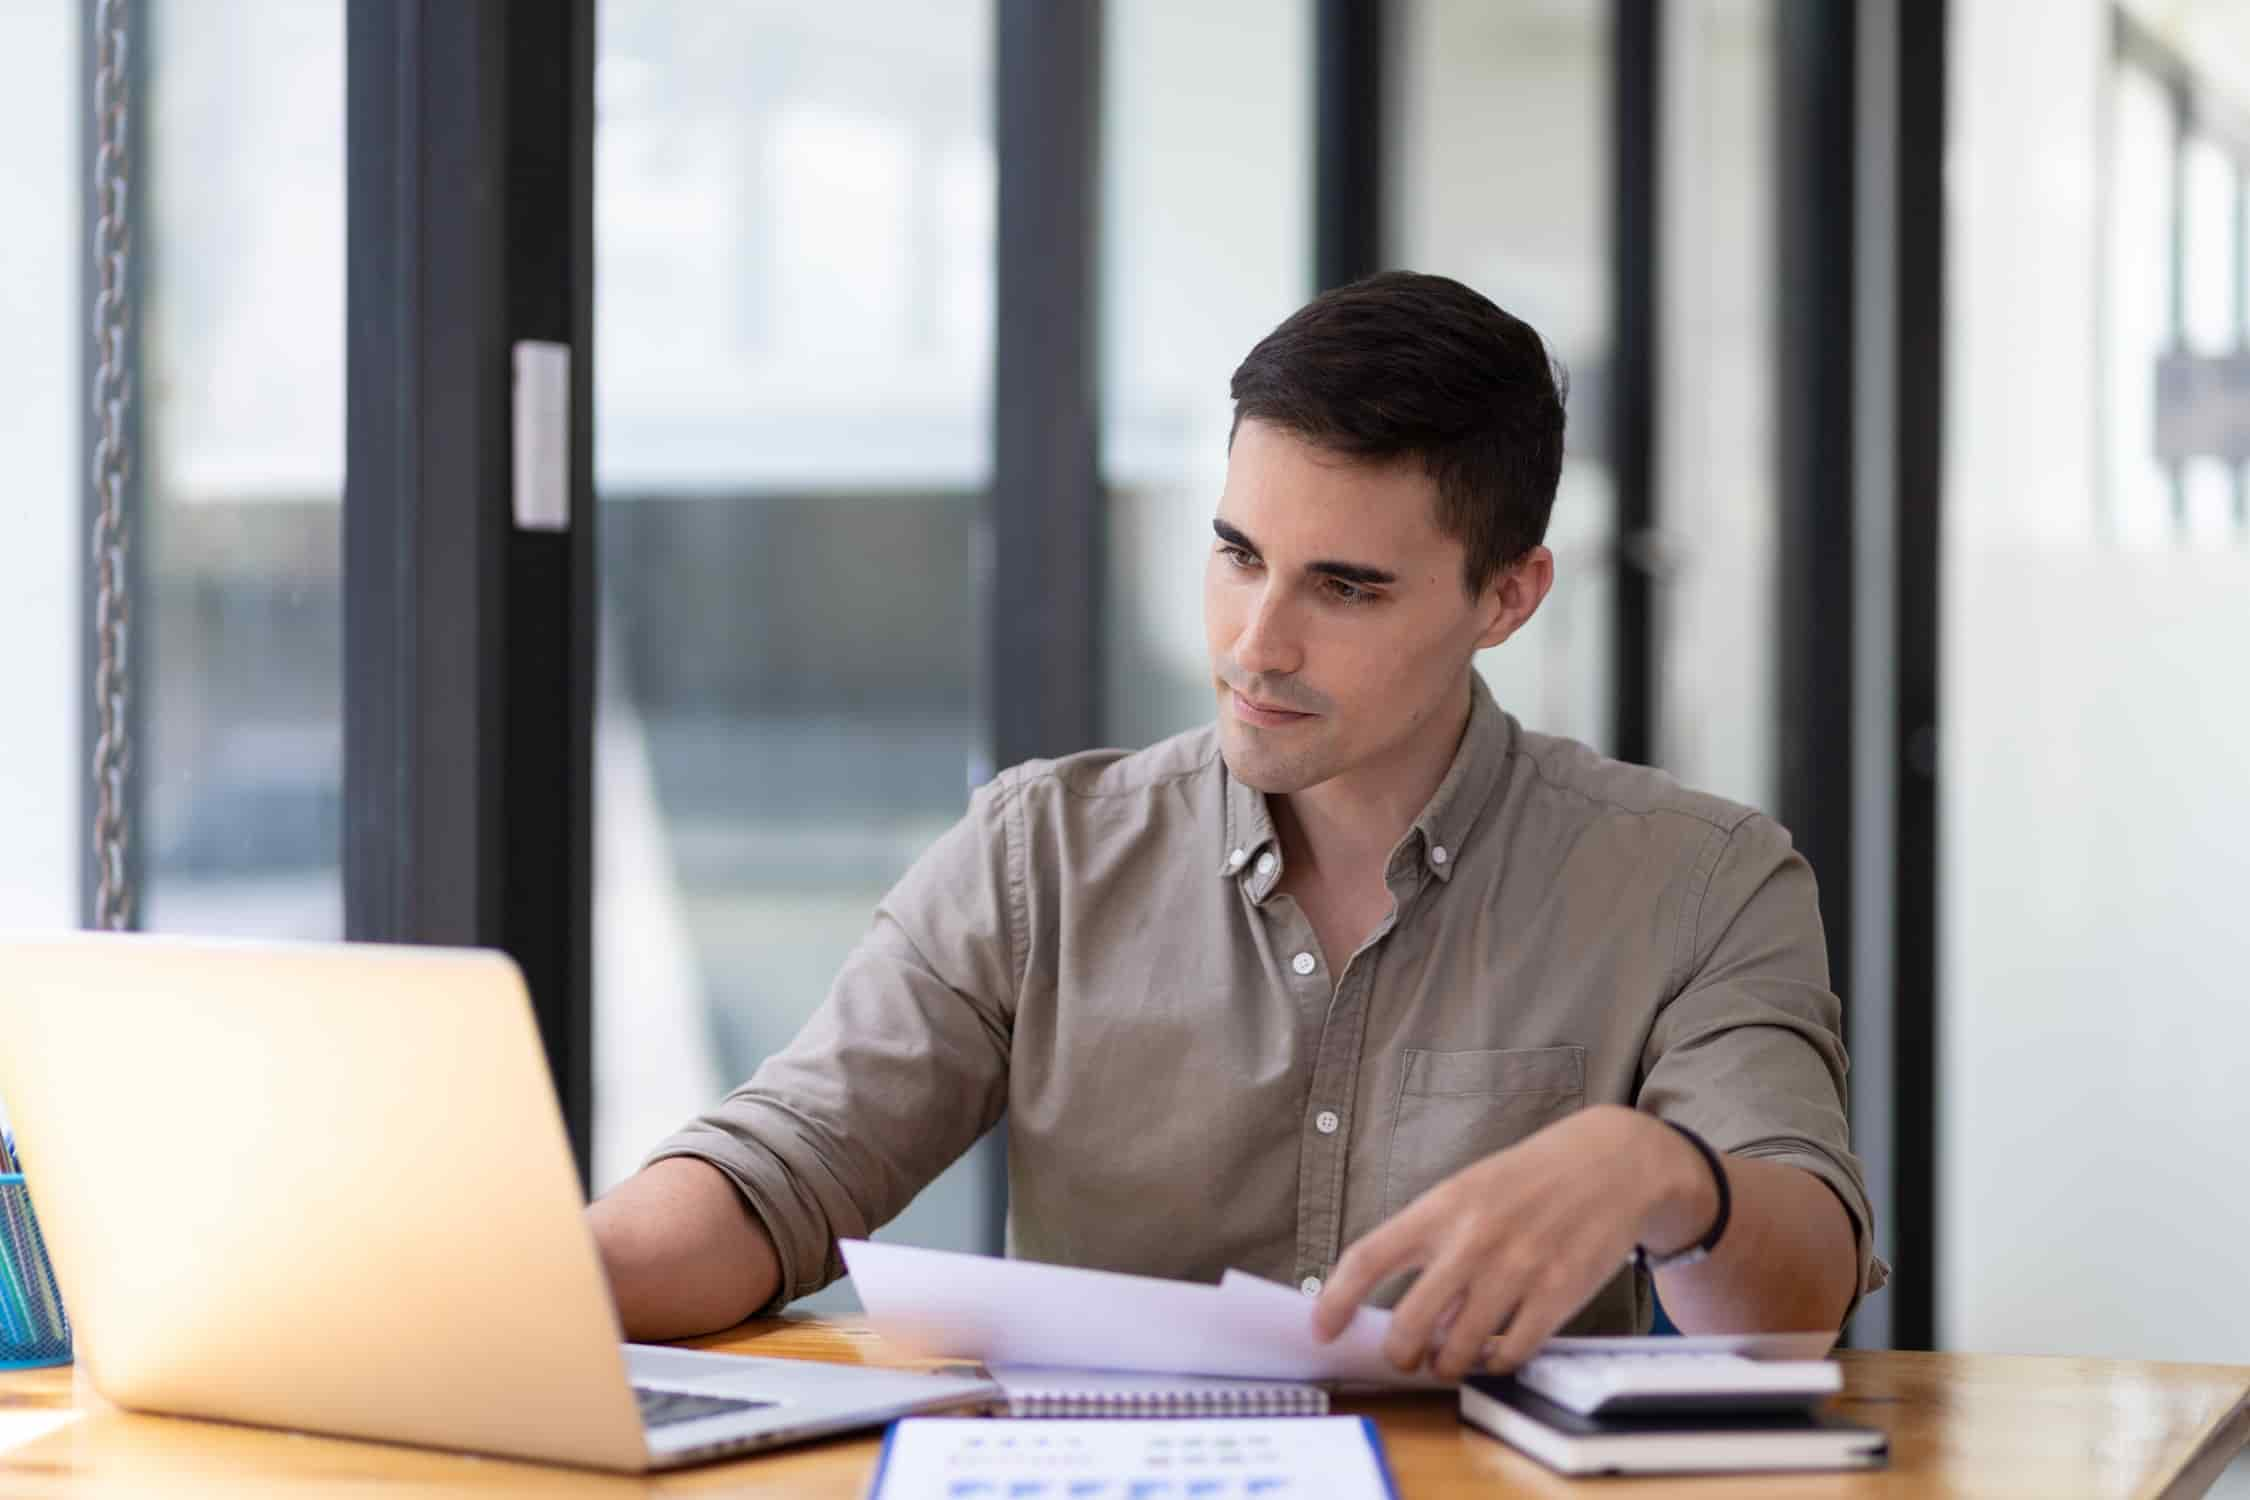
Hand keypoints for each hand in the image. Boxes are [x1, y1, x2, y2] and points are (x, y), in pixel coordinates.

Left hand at [1310, 1105, 1713, 1378]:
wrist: (1611, 1164)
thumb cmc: (1529, 1181)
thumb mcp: (1469, 1190)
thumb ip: (1432, 1241)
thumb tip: (1396, 1306)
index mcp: (1441, 1207)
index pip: (1368, 1257)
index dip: (1335, 1300)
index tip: (1321, 1329)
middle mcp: (1474, 1239)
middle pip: (1410, 1322)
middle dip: (1398, 1355)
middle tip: (1403, 1359)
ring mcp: (1517, 1269)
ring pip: (1459, 1349)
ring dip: (1447, 1365)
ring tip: (1451, 1359)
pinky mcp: (1558, 1294)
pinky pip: (1511, 1353)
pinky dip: (1495, 1363)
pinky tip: (1495, 1352)